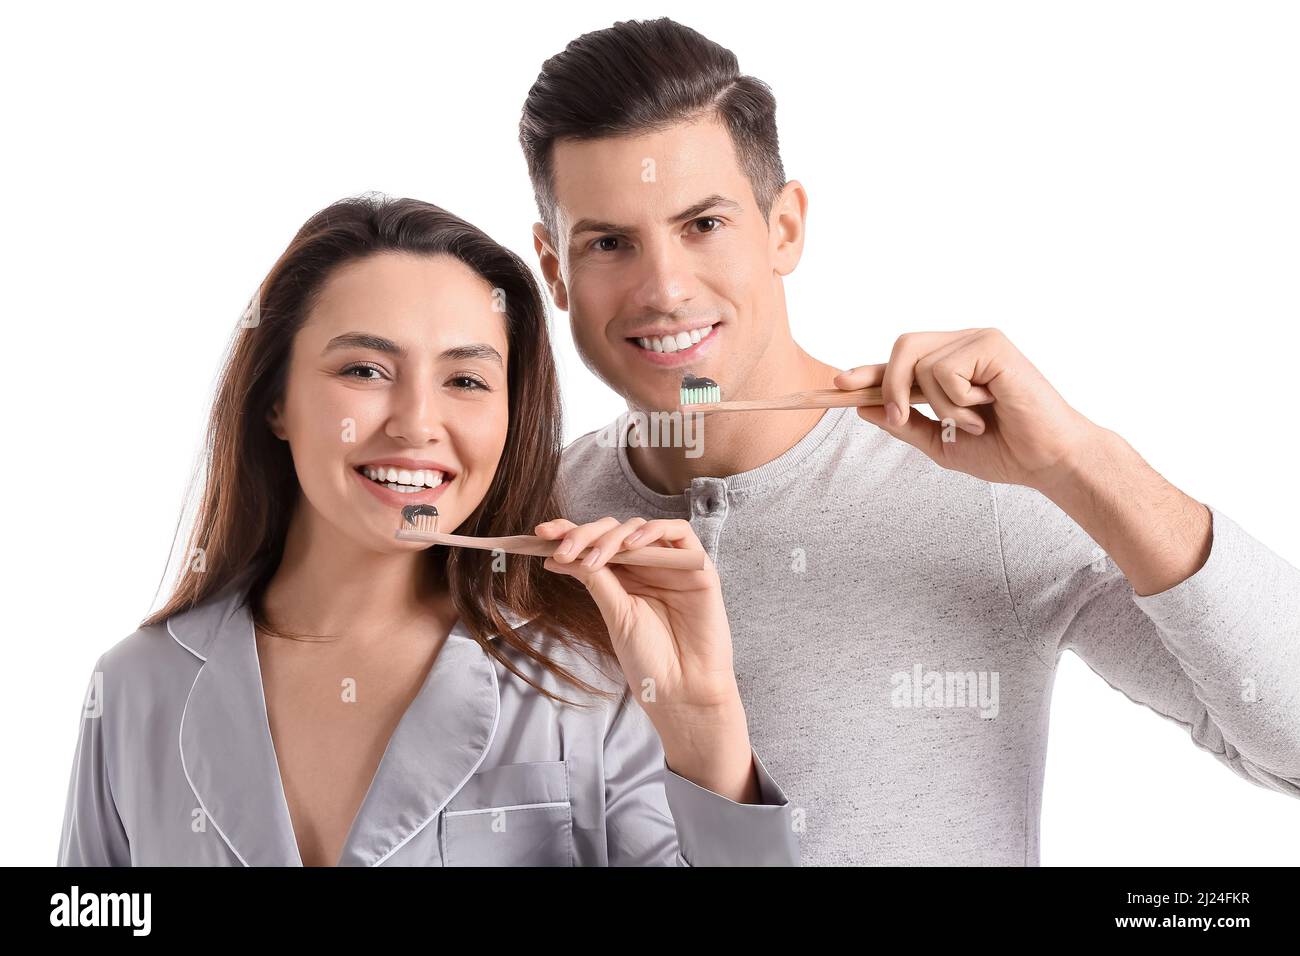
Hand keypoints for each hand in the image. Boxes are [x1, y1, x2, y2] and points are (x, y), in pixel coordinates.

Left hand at [535, 517, 757, 801]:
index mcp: (622, 578)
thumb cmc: (649, 659)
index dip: (568, 533)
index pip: (594, 544)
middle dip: (584, 534)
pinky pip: (679, 532)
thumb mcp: (615, 614)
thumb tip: (559, 556)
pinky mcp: (697, 566)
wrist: (683, 689)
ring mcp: (670, 564)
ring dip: (612, 536)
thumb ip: (596, 580)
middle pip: (613, 531)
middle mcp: (645, 566)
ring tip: (594, 556)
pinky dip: (653, 531)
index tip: (540, 534)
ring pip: (639, 528)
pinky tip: (631, 545)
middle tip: (564, 550)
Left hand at [833, 327, 1101, 491]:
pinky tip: (988, 407)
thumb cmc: (1004, 451)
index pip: (900, 361)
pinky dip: (958, 399)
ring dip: (939, 403)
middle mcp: (963, 345)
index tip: (838, 385)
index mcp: (952, 365)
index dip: (869, 371)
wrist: (1048, 462)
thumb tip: (863, 409)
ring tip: (974, 420)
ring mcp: (979, 340)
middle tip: (903, 417)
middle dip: (890, 385)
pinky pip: (944, 369)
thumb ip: (905, 425)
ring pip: (920, 363)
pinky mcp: (992, 344)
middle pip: (902, 347)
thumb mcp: (941, 442)